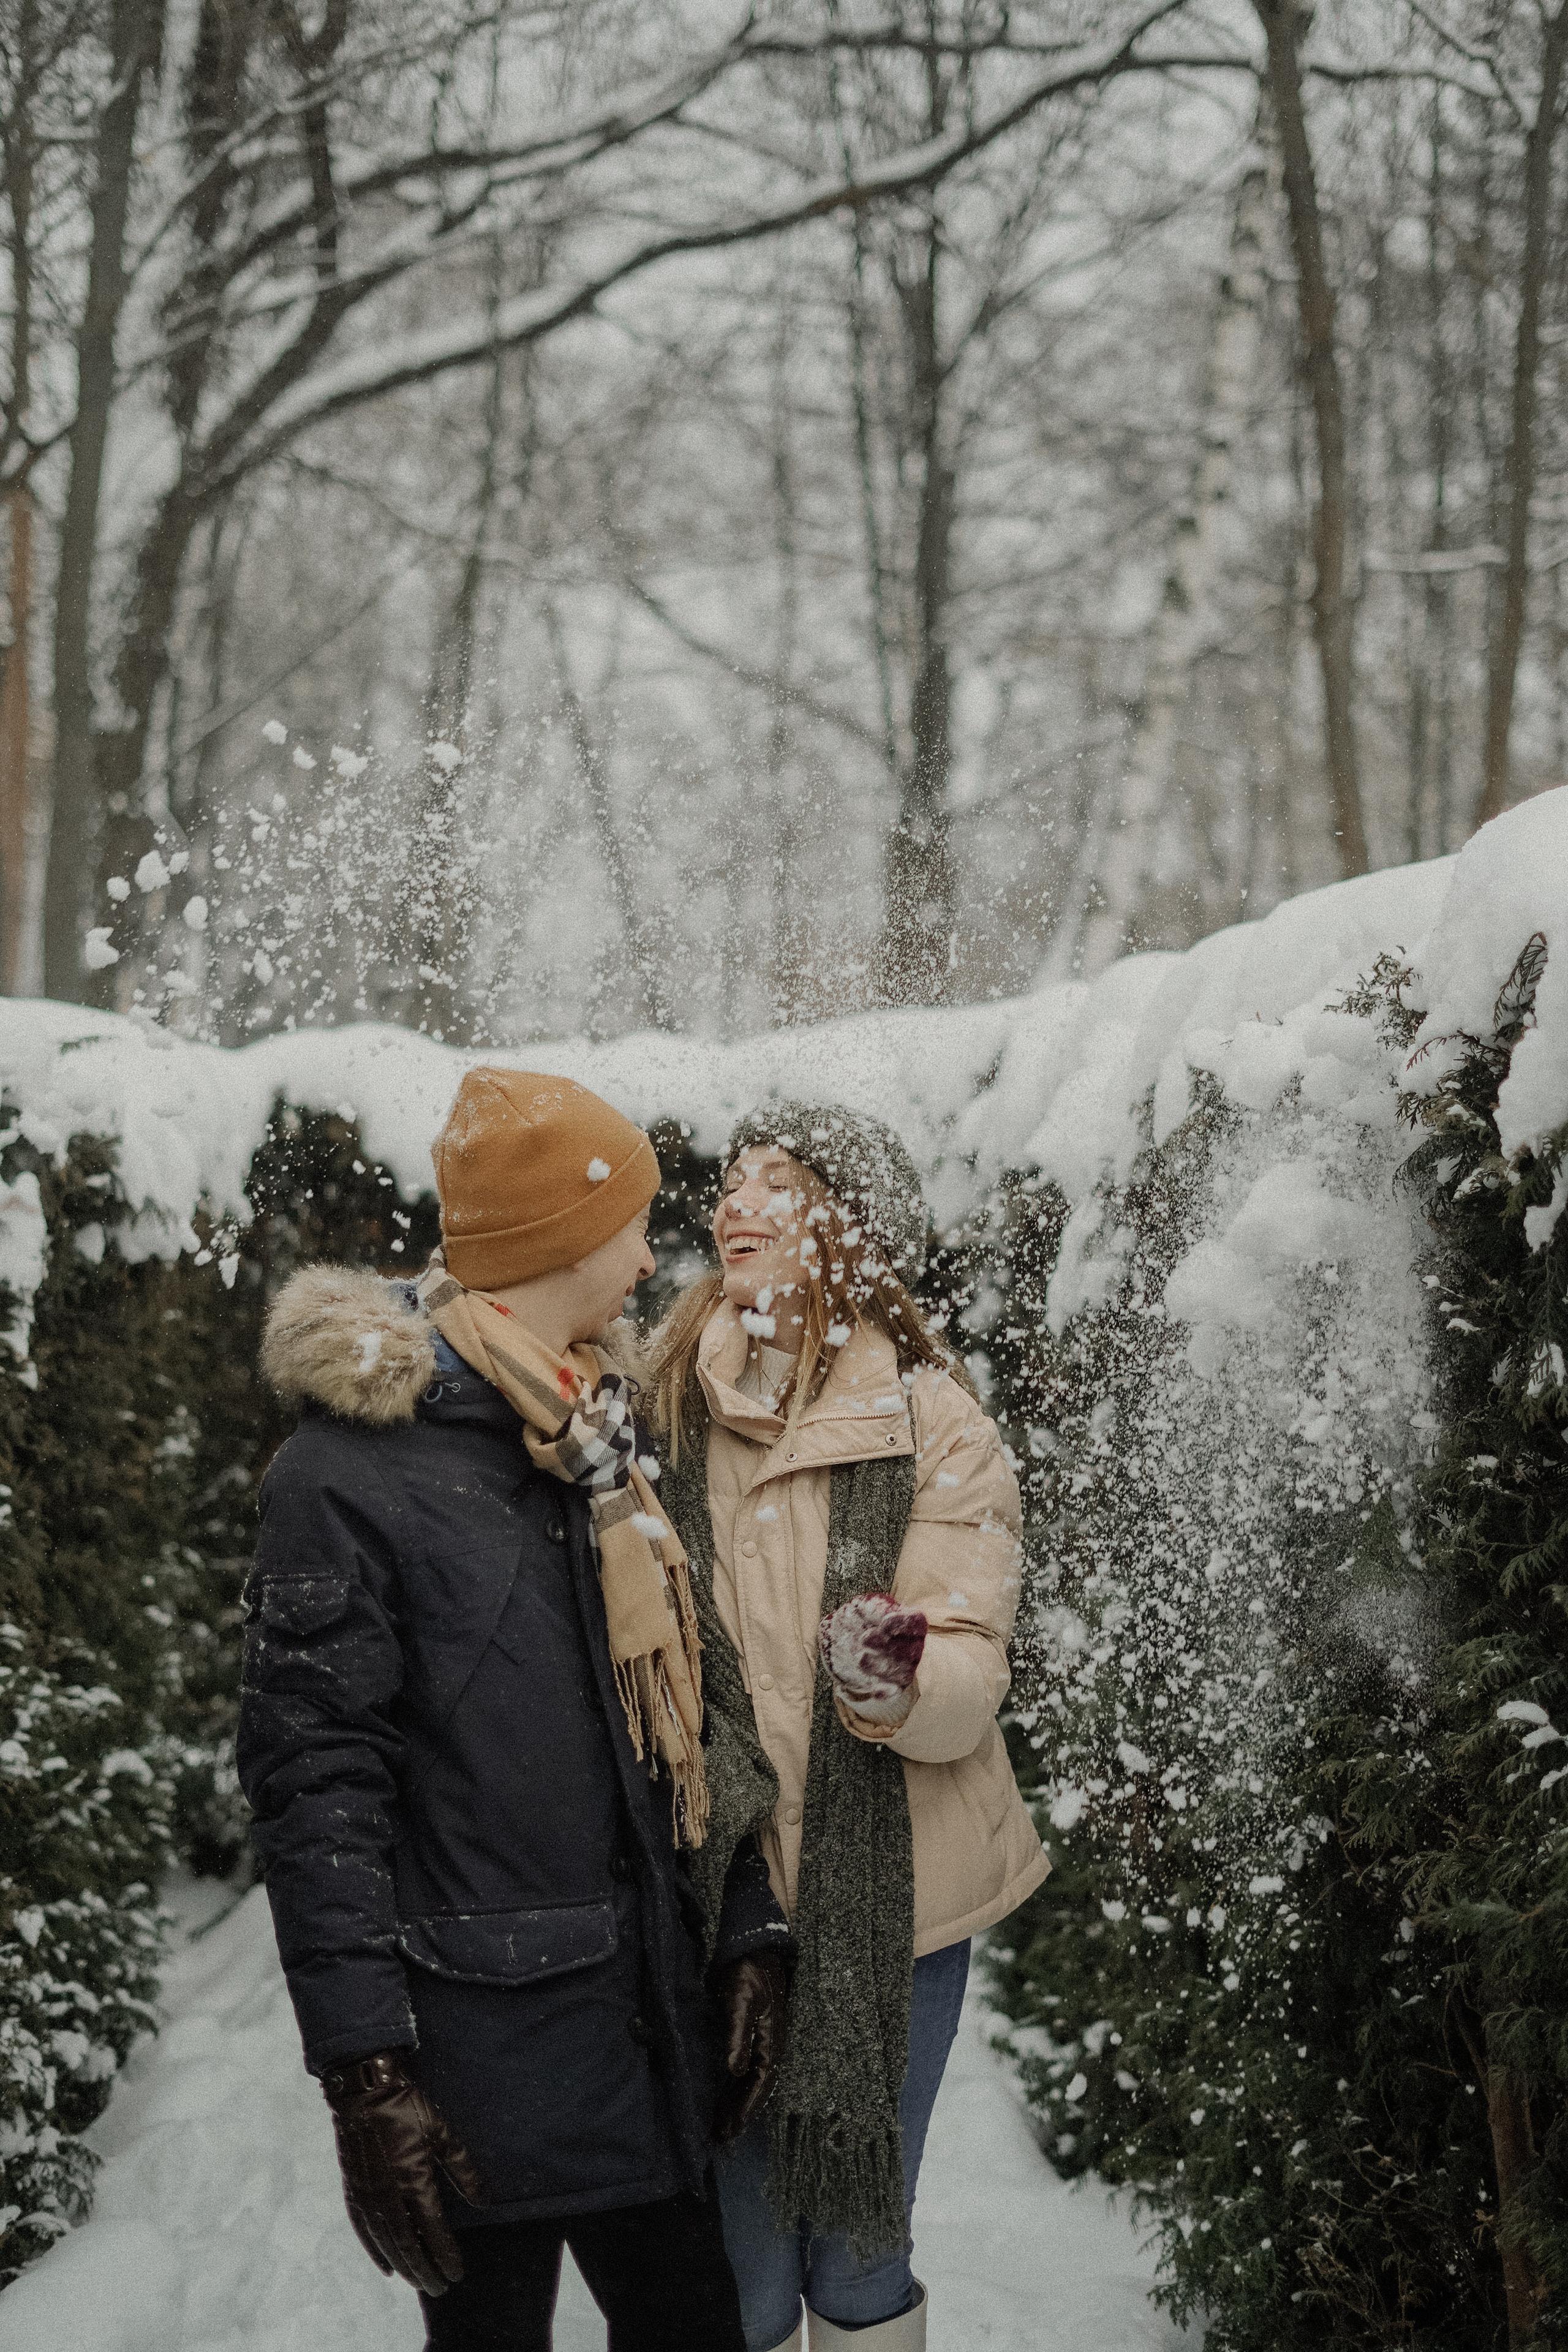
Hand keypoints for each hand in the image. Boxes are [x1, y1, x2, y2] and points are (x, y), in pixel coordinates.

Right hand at [321, 2051, 484, 2296]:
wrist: (365, 2089)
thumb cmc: (407, 2107)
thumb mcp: (442, 2132)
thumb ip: (464, 2168)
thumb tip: (485, 2200)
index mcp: (413, 2180)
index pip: (432, 2230)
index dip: (445, 2255)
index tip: (457, 2273)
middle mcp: (388, 2194)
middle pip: (408, 2245)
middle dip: (425, 2270)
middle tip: (440, 2288)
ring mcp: (368, 2194)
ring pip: (385, 2243)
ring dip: (403, 2266)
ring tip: (419, 2281)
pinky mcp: (353, 2189)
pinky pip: (364, 2230)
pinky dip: (375, 2252)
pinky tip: (386, 2266)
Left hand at [713, 1951, 790, 2144]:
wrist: (753, 1943)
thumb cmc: (747, 1971)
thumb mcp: (741, 2000)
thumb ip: (738, 2034)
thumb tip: (735, 2071)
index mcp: (772, 2040)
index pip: (761, 2083)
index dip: (747, 2108)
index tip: (732, 2130)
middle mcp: (769, 2044)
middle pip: (756, 2086)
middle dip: (740, 2112)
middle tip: (721, 2137)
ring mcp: (761, 2038)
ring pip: (749, 2079)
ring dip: (735, 2101)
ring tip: (718, 2124)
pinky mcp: (750, 2031)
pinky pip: (743, 2065)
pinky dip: (733, 2084)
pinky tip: (721, 2093)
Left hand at [819, 1592, 927, 1721]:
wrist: (848, 1637)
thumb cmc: (862, 1616)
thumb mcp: (866, 1605)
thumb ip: (877, 1608)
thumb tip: (885, 1617)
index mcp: (910, 1621)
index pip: (917, 1622)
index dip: (903, 1624)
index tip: (883, 1624)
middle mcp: (914, 1644)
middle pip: (912, 1650)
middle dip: (889, 1647)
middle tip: (863, 1640)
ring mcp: (907, 1665)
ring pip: (904, 1673)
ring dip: (883, 1668)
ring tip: (860, 1660)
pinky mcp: (895, 1683)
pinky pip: (897, 1691)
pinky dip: (888, 1693)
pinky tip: (875, 1692)